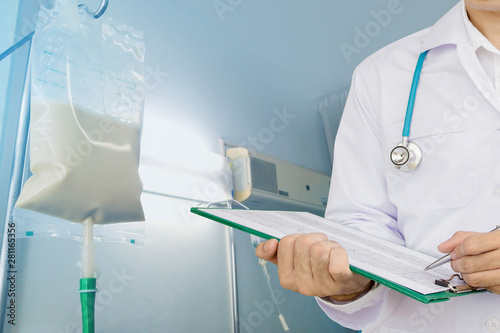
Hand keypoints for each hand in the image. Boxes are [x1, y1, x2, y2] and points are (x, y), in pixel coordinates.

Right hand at [255, 233, 372, 299]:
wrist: (348, 281)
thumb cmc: (320, 264)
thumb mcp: (294, 259)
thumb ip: (274, 252)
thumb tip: (269, 243)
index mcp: (287, 278)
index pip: (285, 243)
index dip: (297, 238)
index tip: (302, 246)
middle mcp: (302, 285)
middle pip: (303, 243)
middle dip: (314, 239)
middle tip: (321, 248)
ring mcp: (322, 286)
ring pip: (319, 250)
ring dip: (328, 244)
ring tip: (331, 252)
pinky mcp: (342, 282)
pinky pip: (336, 264)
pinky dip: (339, 254)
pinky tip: (340, 257)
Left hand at [438, 229, 499, 293]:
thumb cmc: (499, 245)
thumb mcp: (483, 236)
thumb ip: (462, 238)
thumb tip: (443, 247)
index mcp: (499, 240)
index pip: (471, 246)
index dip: (457, 250)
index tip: (454, 253)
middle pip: (470, 264)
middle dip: (457, 264)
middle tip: (456, 262)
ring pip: (474, 278)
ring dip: (464, 275)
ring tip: (465, 269)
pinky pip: (483, 287)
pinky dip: (476, 282)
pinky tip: (479, 274)